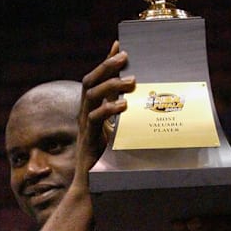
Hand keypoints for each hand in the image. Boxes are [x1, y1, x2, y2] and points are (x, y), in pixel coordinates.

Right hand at [74, 41, 134, 178]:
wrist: (92, 186)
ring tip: (131, 82)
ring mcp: (85, 125)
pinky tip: (123, 105)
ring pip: (91, 96)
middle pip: (90, 81)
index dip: (106, 61)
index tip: (119, 44)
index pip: (96, 79)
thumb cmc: (107, 160)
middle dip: (107, 66)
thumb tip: (144, 104)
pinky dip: (108, 109)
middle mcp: (85, 114)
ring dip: (111, 84)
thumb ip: (125, 118)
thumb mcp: (118, 132)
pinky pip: (95, 118)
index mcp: (91, 110)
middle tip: (125, 57)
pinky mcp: (89, 138)